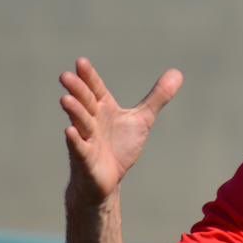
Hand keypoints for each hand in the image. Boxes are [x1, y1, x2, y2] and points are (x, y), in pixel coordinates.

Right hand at [60, 58, 181, 204]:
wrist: (108, 180)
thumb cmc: (119, 147)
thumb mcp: (142, 119)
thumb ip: (157, 97)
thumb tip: (177, 73)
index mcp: (103, 108)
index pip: (96, 89)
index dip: (89, 77)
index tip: (81, 62)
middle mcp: (92, 121)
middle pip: (85, 102)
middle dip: (77, 90)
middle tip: (65, 76)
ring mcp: (87, 140)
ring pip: (80, 123)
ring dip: (74, 112)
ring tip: (65, 99)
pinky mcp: (86, 160)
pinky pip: (80, 149)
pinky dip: (75, 141)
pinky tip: (69, 132)